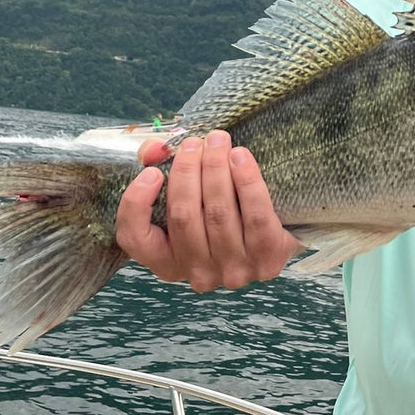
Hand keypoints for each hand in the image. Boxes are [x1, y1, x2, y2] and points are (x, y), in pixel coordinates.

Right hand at [115, 131, 301, 291]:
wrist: (278, 234)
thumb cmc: (224, 212)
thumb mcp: (191, 199)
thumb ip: (164, 172)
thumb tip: (156, 149)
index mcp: (167, 262)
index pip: (135, 239)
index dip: (137, 203)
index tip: (152, 172)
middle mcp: (197, 273)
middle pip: (184, 216)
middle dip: (187, 171)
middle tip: (195, 142)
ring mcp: (232, 271)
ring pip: (219, 213)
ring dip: (216, 169)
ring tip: (218, 141)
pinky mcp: (266, 261)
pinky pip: (255, 216)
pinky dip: (247, 181)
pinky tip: (241, 157)